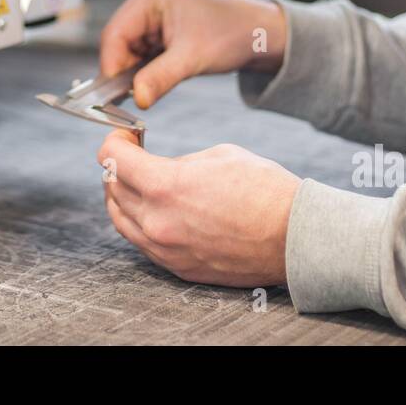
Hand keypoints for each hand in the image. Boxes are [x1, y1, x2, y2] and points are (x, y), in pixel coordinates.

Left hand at [98, 130, 300, 286]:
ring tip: (138, 182)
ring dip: (121, 196)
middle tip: (132, 155)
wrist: (294, 237)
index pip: (112, 159)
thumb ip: (178, 162)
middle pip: (112, 189)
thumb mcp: (218, 156)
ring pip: (120, 220)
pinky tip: (155, 210)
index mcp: (165, 186)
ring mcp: (166, 249)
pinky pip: (142, 243)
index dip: (114, 142)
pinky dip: (139, 223)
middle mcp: (157, 221)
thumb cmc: (264, 191)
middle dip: (117, 166)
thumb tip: (159, 168)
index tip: (126, 137)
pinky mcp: (178, 267)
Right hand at [100, 0, 286, 108]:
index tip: (115, 95)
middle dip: (127, 70)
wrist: (259, 32)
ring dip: (138, 70)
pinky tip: (163, 74)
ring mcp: (153, 10)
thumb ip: (160, 78)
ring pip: (129, 49)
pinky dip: (148, 67)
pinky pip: (142, 50)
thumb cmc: (234, 31)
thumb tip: (137, 98)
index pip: (115, 33)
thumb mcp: (193, 58)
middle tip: (137, 96)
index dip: (112, 66)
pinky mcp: (160, 24)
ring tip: (158, 83)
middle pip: (119, 41)